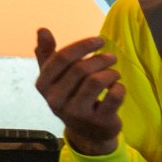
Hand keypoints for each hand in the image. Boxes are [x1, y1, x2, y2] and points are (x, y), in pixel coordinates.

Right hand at [32, 29, 123, 155]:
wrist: (87, 132)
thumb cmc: (70, 96)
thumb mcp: (55, 77)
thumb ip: (47, 54)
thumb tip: (42, 29)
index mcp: (43, 85)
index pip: (61, 58)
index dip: (83, 45)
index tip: (99, 40)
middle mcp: (55, 100)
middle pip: (80, 69)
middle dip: (100, 59)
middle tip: (112, 57)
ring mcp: (76, 112)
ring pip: (96, 81)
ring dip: (110, 72)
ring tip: (115, 72)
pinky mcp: (97, 120)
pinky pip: (113, 96)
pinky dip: (120, 87)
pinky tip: (117, 87)